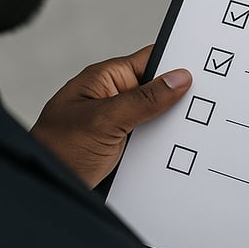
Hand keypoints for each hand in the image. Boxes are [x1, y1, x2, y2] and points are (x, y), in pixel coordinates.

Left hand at [31, 46, 191, 188]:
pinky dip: (163, 146)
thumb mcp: (105, 121)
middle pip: (158, 90)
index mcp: (105, 80)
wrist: (43, 187)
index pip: (150, 60)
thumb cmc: (56, 150)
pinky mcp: (122, 147)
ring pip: (157, 118)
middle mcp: (113, 98)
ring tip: (190, 132)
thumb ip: (143, 99)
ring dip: (171, 127)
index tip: (206, 67)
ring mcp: (118, 123)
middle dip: (179, 98)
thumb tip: (178, 78)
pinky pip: (151, 140)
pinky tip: (174, 152)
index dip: (177, 61)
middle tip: (204, 106)